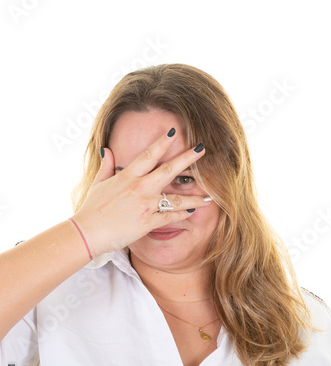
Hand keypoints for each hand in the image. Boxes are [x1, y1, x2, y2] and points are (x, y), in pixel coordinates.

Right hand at [71, 129, 210, 256]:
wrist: (87, 233)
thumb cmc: (91, 210)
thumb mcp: (98, 183)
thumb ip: (106, 166)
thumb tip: (107, 150)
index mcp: (127, 177)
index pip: (148, 155)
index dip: (162, 142)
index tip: (174, 133)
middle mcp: (139, 188)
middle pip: (167, 170)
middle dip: (187, 158)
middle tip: (202, 149)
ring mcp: (144, 205)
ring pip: (175, 198)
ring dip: (194, 196)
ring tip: (209, 195)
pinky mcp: (147, 223)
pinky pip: (169, 217)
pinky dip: (182, 214)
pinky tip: (192, 210)